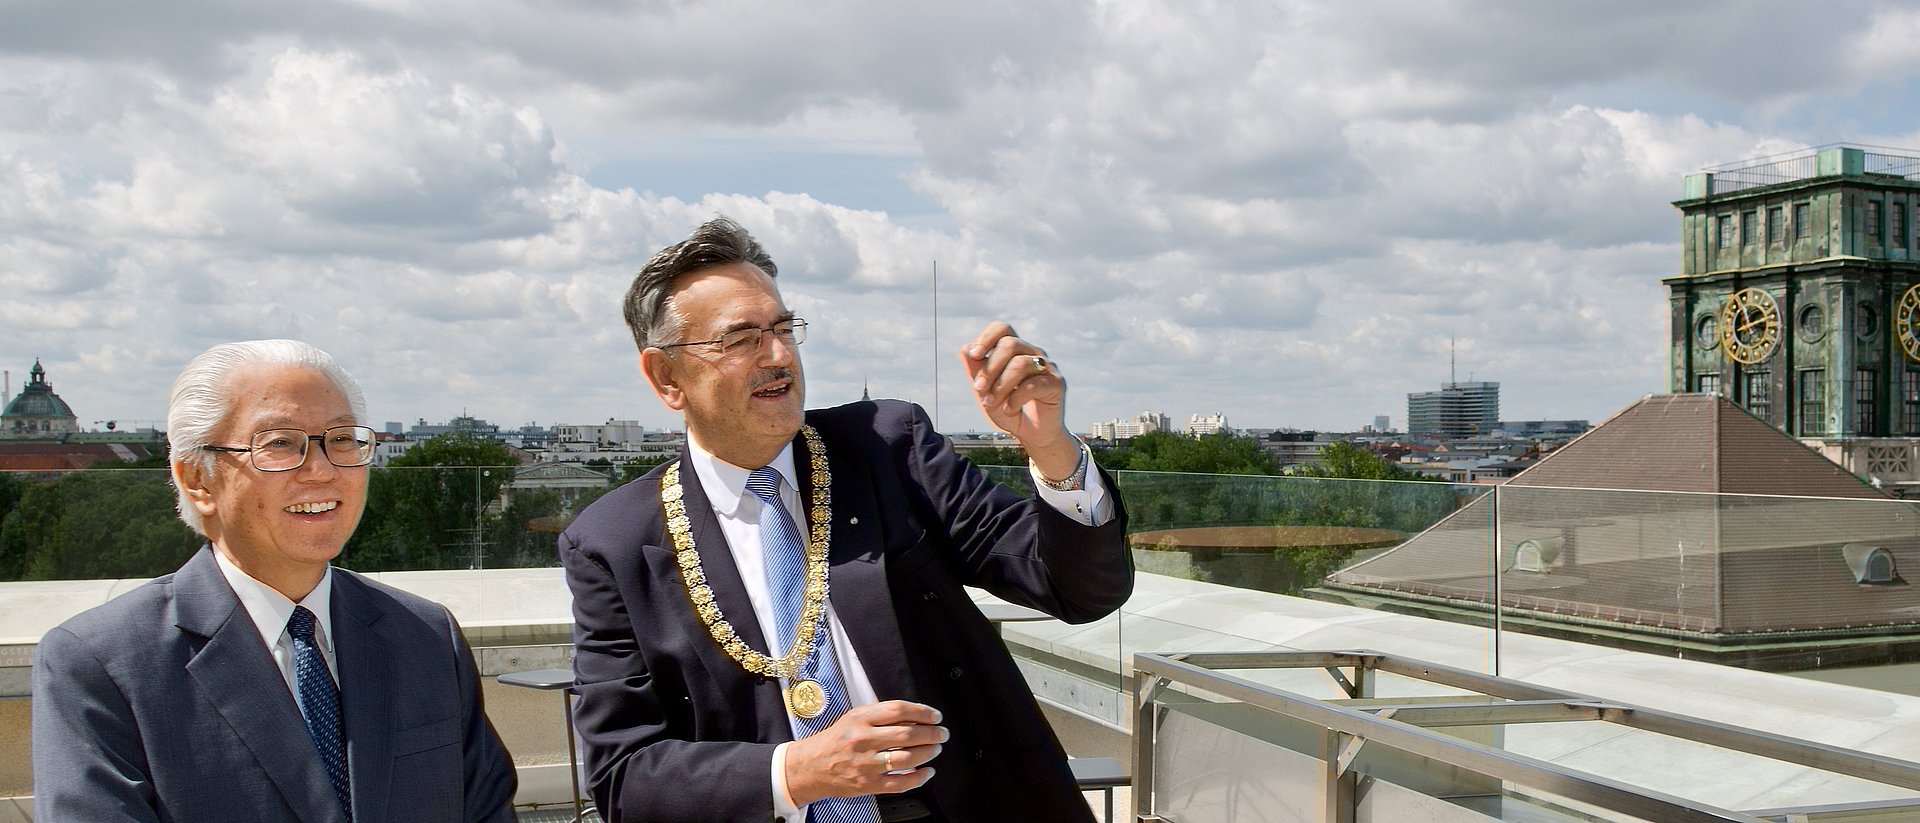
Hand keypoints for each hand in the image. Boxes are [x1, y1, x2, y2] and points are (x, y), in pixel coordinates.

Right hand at [784, 701, 948, 804]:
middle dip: (931, 734)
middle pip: (906, 735)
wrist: (810, 767)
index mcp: (860, 720)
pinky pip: (899, 783)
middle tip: (942, 734)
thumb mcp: (853, 718)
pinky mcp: (868, 784)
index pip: (898, 710)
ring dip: (927, 753)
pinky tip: (927, 772)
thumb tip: (915, 715)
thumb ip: (880, 715)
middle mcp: (863, 740)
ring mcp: (866, 764)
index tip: (935, 716)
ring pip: (906, 759)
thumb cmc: (835, 740)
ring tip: (936, 749)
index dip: (922, 712)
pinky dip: (918, 778)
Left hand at [958, 323, 1078, 478]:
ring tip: (991, 403)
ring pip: (1020, 364)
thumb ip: (976, 372)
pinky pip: (1032, 384)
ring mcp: (1046, 367)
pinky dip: (1015, 398)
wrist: (1033, 436)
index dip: (986, 337)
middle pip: (1010, 344)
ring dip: (1000, 385)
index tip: (974, 354)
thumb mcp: (986, 393)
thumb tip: (964, 349)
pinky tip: (1009, 409)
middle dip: (989, 368)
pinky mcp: (1056, 384)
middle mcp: (1032, 353)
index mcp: (1015, 350)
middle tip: (978, 388)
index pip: (1003, 329)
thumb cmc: (1009, 410)